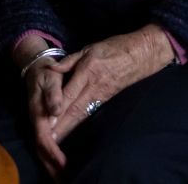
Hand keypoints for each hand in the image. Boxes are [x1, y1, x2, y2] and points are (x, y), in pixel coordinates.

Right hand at [13, 36, 66, 178]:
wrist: (36, 66)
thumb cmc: (46, 72)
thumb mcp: (50, 78)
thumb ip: (54, 94)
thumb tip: (55, 111)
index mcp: (37, 112)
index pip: (43, 138)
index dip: (52, 152)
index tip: (63, 164)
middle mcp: (36, 120)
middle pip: (40, 148)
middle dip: (50, 165)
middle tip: (63, 178)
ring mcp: (37, 123)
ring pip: (41, 148)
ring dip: (50, 164)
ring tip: (61, 177)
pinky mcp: (41, 124)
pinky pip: (44, 144)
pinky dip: (50, 157)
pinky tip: (58, 165)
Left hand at [47, 24, 174, 144]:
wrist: (140, 54)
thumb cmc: (114, 48)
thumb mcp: (89, 48)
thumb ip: (69, 60)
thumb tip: (52, 68)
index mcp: (88, 71)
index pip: (70, 93)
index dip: (58, 108)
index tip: (47, 120)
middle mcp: (94, 86)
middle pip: (75, 109)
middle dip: (61, 125)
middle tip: (48, 139)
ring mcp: (102, 95)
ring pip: (83, 114)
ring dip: (70, 127)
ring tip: (57, 140)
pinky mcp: (107, 99)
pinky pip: (91, 112)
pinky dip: (81, 123)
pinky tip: (72, 131)